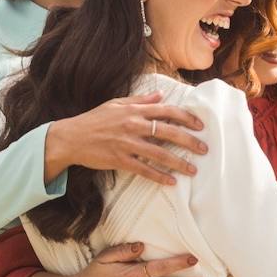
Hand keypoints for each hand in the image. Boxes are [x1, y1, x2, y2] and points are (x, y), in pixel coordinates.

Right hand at [44, 91, 206, 184]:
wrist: (71, 137)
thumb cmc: (94, 119)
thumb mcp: (117, 104)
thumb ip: (141, 100)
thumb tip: (160, 95)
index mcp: (134, 110)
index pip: (167, 111)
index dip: (186, 118)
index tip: (200, 126)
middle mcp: (133, 125)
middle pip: (168, 132)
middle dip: (189, 141)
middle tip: (204, 149)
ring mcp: (127, 143)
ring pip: (159, 153)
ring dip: (179, 162)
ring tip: (193, 169)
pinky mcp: (120, 160)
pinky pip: (144, 169)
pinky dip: (159, 176)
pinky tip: (171, 182)